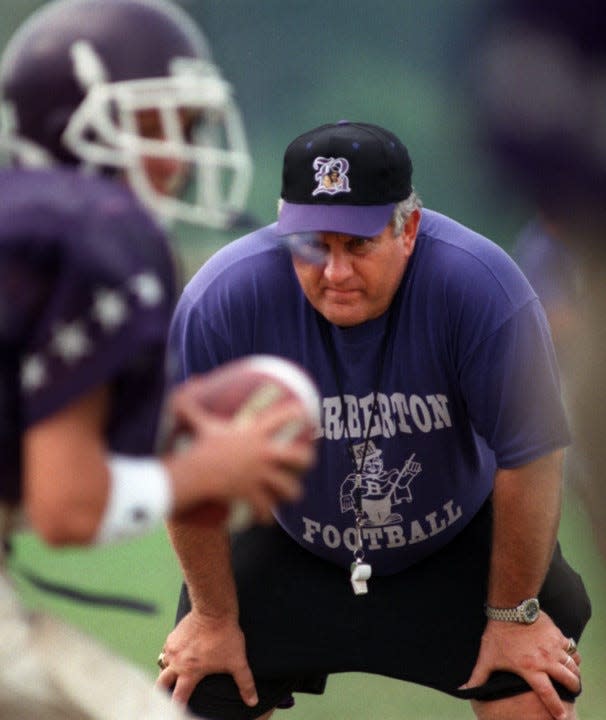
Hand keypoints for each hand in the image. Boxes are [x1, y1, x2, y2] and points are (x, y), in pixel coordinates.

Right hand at [156, 609, 258, 707]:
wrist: (214, 610)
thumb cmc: (225, 636)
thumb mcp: (237, 662)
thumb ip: (245, 683)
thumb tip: (253, 701)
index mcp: (190, 672)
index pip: (178, 697)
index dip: (177, 708)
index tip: (177, 713)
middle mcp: (177, 662)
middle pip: (162, 683)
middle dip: (162, 692)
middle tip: (164, 697)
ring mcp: (173, 647)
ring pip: (163, 664)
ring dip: (167, 671)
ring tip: (172, 674)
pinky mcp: (173, 635)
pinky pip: (167, 649)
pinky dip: (171, 654)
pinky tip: (178, 653)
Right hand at [166, 379, 316, 521]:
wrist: (192, 473)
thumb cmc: (194, 444)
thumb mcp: (196, 419)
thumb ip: (194, 400)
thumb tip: (192, 379)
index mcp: (254, 433)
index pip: (283, 418)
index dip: (297, 414)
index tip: (305, 412)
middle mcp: (263, 454)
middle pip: (297, 457)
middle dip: (306, 459)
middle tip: (307, 459)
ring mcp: (260, 476)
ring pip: (288, 487)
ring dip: (292, 492)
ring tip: (293, 493)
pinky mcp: (251, 495)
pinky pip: (265, 508)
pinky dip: (266, 516)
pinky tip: (266, 519)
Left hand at [460, 613, 580, 719]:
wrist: (509, 607)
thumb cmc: (497, 634)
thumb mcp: (487, 657)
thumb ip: (478, 677)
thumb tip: (463, 690)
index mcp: (530, 669)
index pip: (548, 694)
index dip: (556, 707)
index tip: (561, 717)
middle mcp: (545, 660)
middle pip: (568, 679)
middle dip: (573, 687)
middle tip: (572, 691)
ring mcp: (553, 646)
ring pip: (572, 664)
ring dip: (574, 672)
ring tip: (572, 677)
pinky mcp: (557, 634)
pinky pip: (571, 648)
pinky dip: (573, 655)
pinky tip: (570, 658)